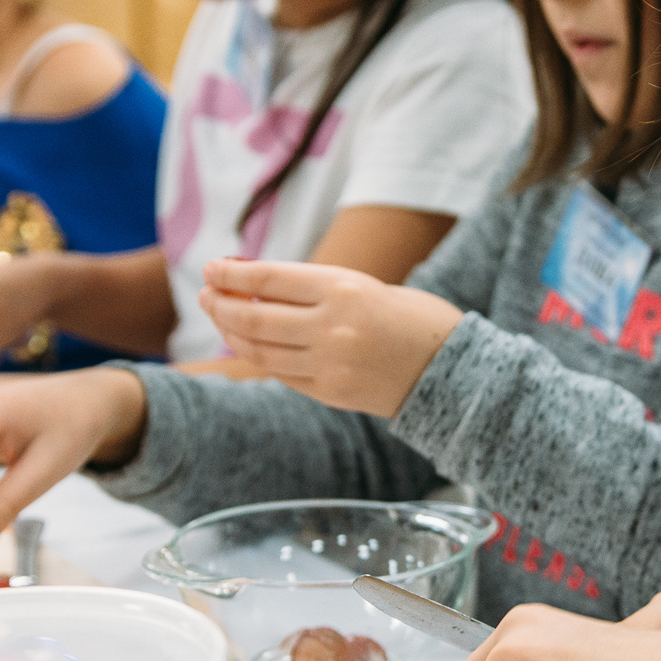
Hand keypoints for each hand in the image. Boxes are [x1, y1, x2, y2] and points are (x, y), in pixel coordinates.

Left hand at [196, 259, 461, 416]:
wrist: (455, 370)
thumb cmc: (413, 317)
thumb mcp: (366, 287)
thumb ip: (316, 289)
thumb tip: (255, 285)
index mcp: (344, 288)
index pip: (268, 278)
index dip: (231, 273)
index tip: (210, 268)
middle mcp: (331, 327)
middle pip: (253, 315)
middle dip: (220, 302)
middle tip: (205, 293)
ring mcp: (329, 364)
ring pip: (259, 348)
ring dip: (231, 331)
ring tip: (219, 315)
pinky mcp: (330, 393)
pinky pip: (280, 373)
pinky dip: (259, 356)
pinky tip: (249, 343)